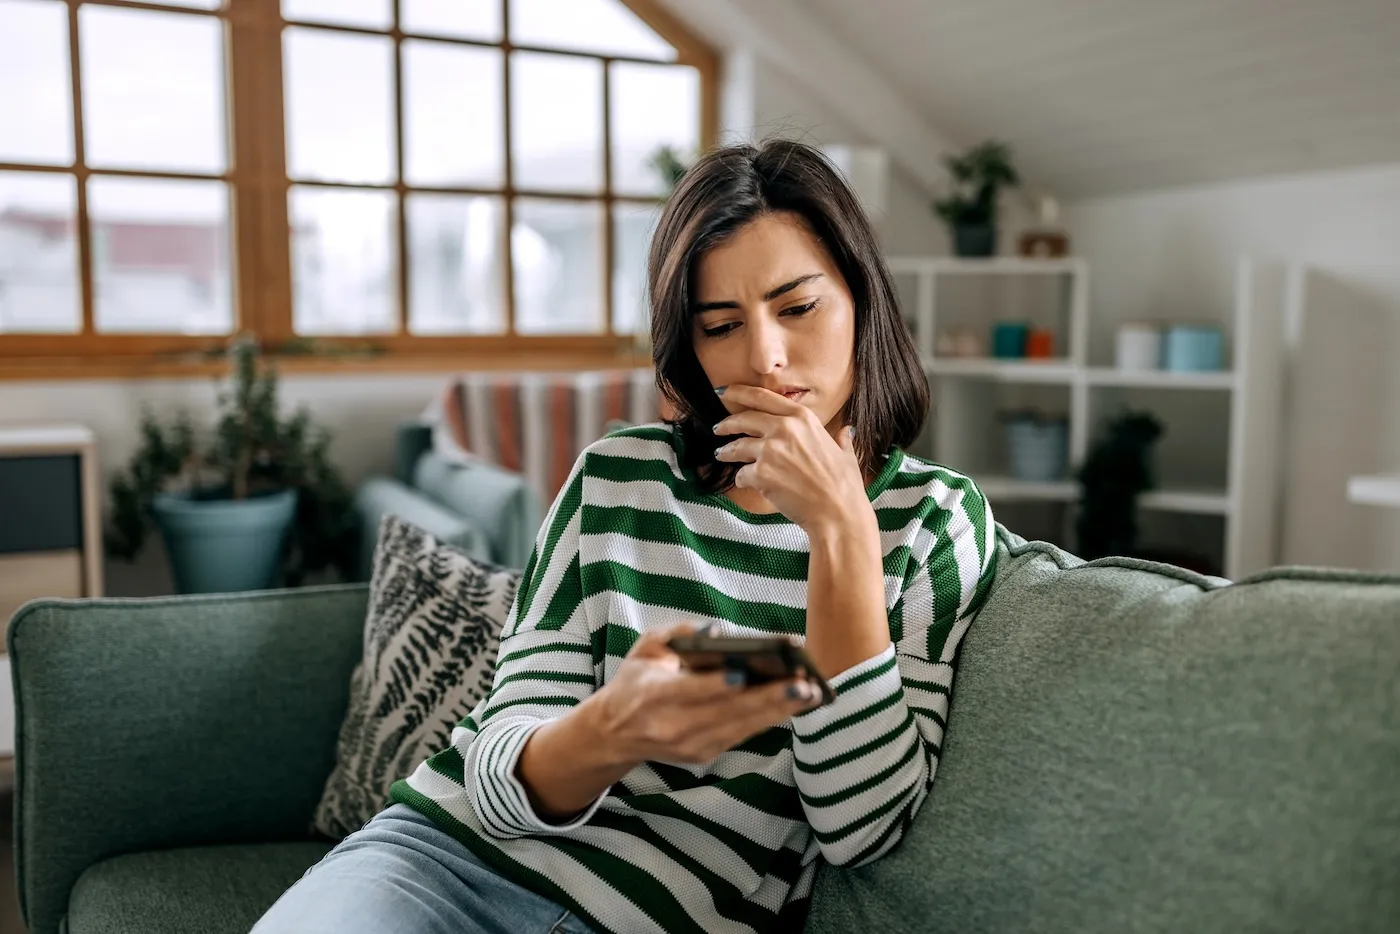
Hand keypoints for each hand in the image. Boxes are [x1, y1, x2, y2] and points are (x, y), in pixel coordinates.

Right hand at [585, 623, 820, 766]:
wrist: (614, 733)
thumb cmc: (637, 680)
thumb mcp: (646, 648)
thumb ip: (679, 633)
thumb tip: (717, 630)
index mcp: (653, 696)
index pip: (690, 691)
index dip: (718, 685)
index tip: (745, 673)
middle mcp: (672, 727)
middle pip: (727, 713)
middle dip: (768, 699)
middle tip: (803, 685)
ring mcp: (689, 746)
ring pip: (741, 728)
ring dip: (778, 712)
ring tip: (810, 694)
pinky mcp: (703, 756)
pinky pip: (741, 736)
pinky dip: (768, 720)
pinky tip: (793, 705)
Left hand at [713, 384, 870, 533]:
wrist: (837, 512)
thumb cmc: (844, 485)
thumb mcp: (845, 453)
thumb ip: (840, 438)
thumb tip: (847, 431)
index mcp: (802, 418)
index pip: (763, 396)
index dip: (739, 392)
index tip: (725, 391)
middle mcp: (784, 428)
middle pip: (744, 419)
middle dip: (727, 423)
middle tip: (718, 428)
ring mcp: (770, 450)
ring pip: (737, 447)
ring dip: (726, 451)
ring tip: (721, 454)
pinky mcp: (761, 474)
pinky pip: (741, 473)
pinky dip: (742, 479)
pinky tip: (746, 482)